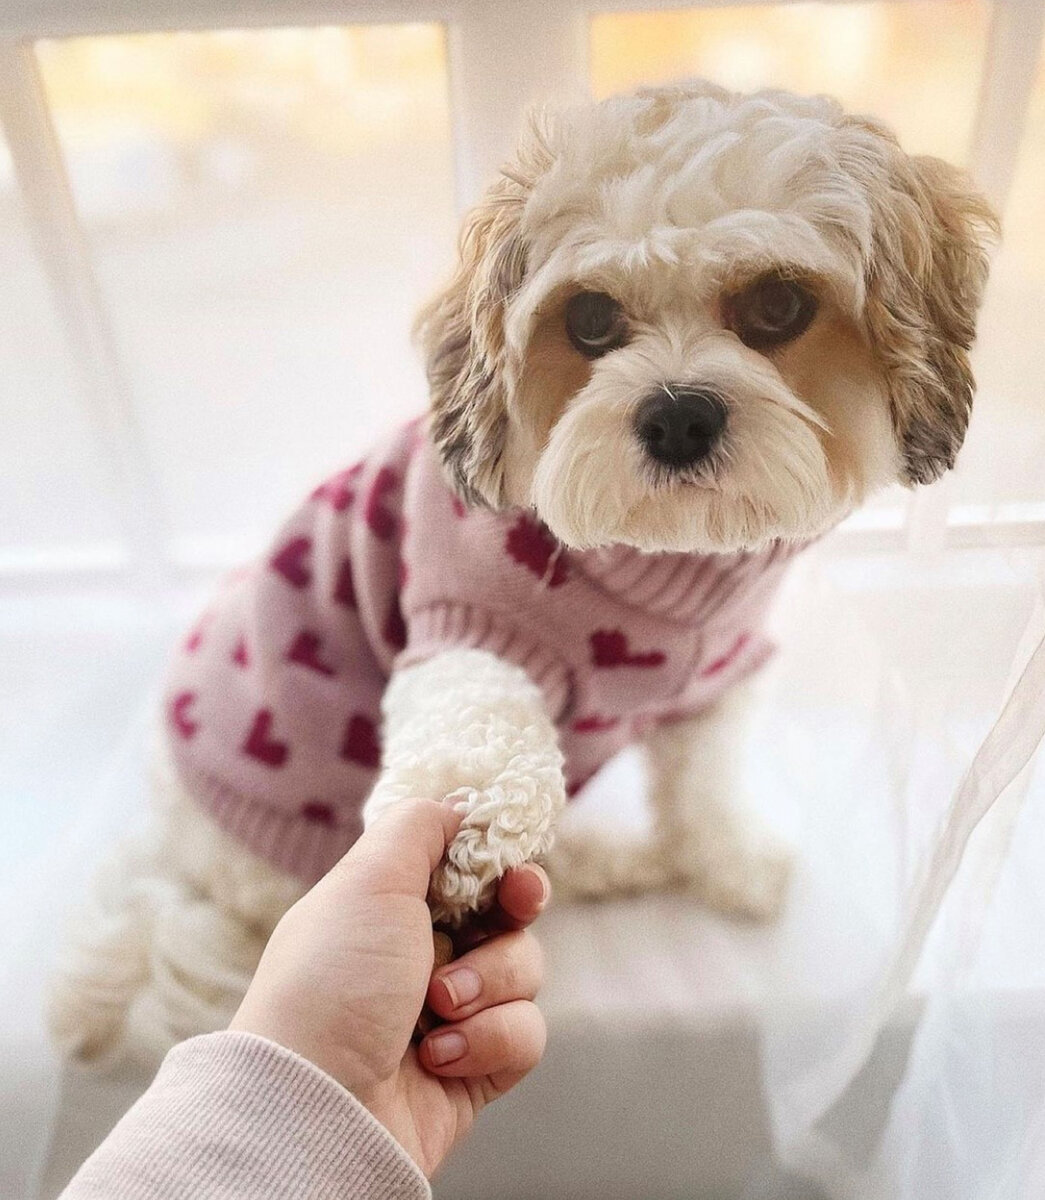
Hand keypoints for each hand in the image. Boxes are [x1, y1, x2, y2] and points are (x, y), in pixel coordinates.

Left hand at [229, 798, 547, 1176]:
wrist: (318, 1105)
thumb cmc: (334, 981)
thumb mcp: (368, 879)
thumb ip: (418, 827)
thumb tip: (457, 806)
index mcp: (391, 906)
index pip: (467, 869)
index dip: (499, 861)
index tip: (512, 864)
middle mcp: (421, 955)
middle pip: (507, 914)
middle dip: (516, 909)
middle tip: (515, 904)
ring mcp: (451, 1013)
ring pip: (524, 971)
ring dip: (489, 982)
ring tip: (439, 1007)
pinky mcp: (475, 1069)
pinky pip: (524, 1034)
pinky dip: (490, 1039)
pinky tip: (441, 1056)